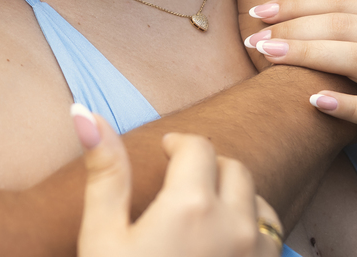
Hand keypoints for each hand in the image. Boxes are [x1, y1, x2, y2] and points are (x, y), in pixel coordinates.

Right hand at [74, 105, 281, 256]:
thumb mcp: (102, 235)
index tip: (165, 149)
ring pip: (259, 205)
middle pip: (235, 169)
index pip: (198, 147)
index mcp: (190, 204)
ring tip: (203, 214)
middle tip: (181, 180)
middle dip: (209, 166)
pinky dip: (251, 234)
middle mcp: (234, 225)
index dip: (179, 142)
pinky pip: (271, 242)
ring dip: (235, 199)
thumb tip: (86, 114)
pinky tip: (221, 250)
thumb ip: (104, 172)